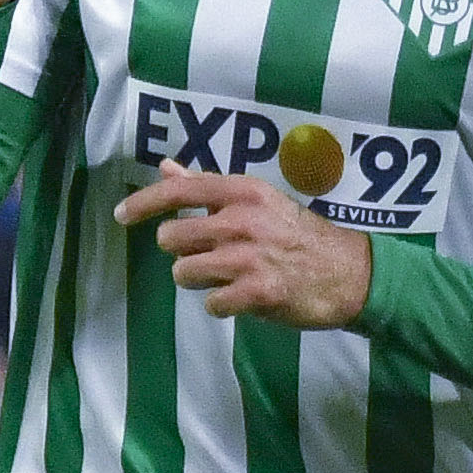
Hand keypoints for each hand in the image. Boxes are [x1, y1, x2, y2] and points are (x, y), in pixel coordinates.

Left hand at [118, 160, 375, 327]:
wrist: (352, 274)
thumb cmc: (300, 236)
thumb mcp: (259, 202)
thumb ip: (209, 188)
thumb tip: (166, 167)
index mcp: (244, 193)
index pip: (180, 191)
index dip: (143, 204)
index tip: (121, 216)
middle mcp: (242, 220)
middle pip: (172, 237)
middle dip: (184, 251)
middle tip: (212, 255)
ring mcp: (248, 257)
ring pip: (184, 272)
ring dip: (201, 279)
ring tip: (229, 278)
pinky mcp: (256, 292)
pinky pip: (210, 304)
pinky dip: (223, 305)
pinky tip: (245, 297)